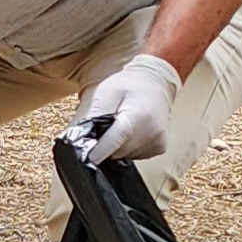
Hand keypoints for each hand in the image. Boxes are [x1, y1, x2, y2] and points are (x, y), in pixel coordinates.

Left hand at [66, 54, 182, 167]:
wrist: (155, 83)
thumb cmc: (128, 86)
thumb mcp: (107, 92)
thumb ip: (96, 114)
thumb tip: (82, 136)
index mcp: (138, 117)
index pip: (115, 141)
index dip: (98, 151)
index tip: (86, 157)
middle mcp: (151, 133)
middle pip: (118, 151)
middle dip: (105, 145)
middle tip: (103, 130)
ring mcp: (157, 142)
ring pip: (125, 155)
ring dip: (117, 147)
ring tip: (119, 127)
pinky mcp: (159, 148)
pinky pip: (135, 155)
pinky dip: (128, 147)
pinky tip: (130, 132)